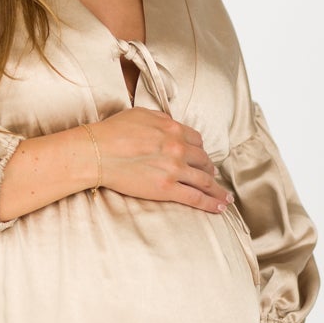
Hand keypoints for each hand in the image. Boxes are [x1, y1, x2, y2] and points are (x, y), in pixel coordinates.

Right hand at [89, 108, 230, 213]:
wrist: (98, 152)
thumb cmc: (112, 132)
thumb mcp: (140, 114)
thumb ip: (160, 119)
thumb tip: (169, 124)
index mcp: (173, 129)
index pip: (196, 140)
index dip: (200, 150)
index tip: (201, 157)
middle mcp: (178, 148)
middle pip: (203, 160)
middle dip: (209, 169)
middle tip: (211, 177)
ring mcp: (175, 169)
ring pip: (205, 180)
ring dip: (217, 189)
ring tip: (225, 197)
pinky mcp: (167, 188)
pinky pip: (196, 197)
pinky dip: (211, 203)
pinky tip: (220, 207)